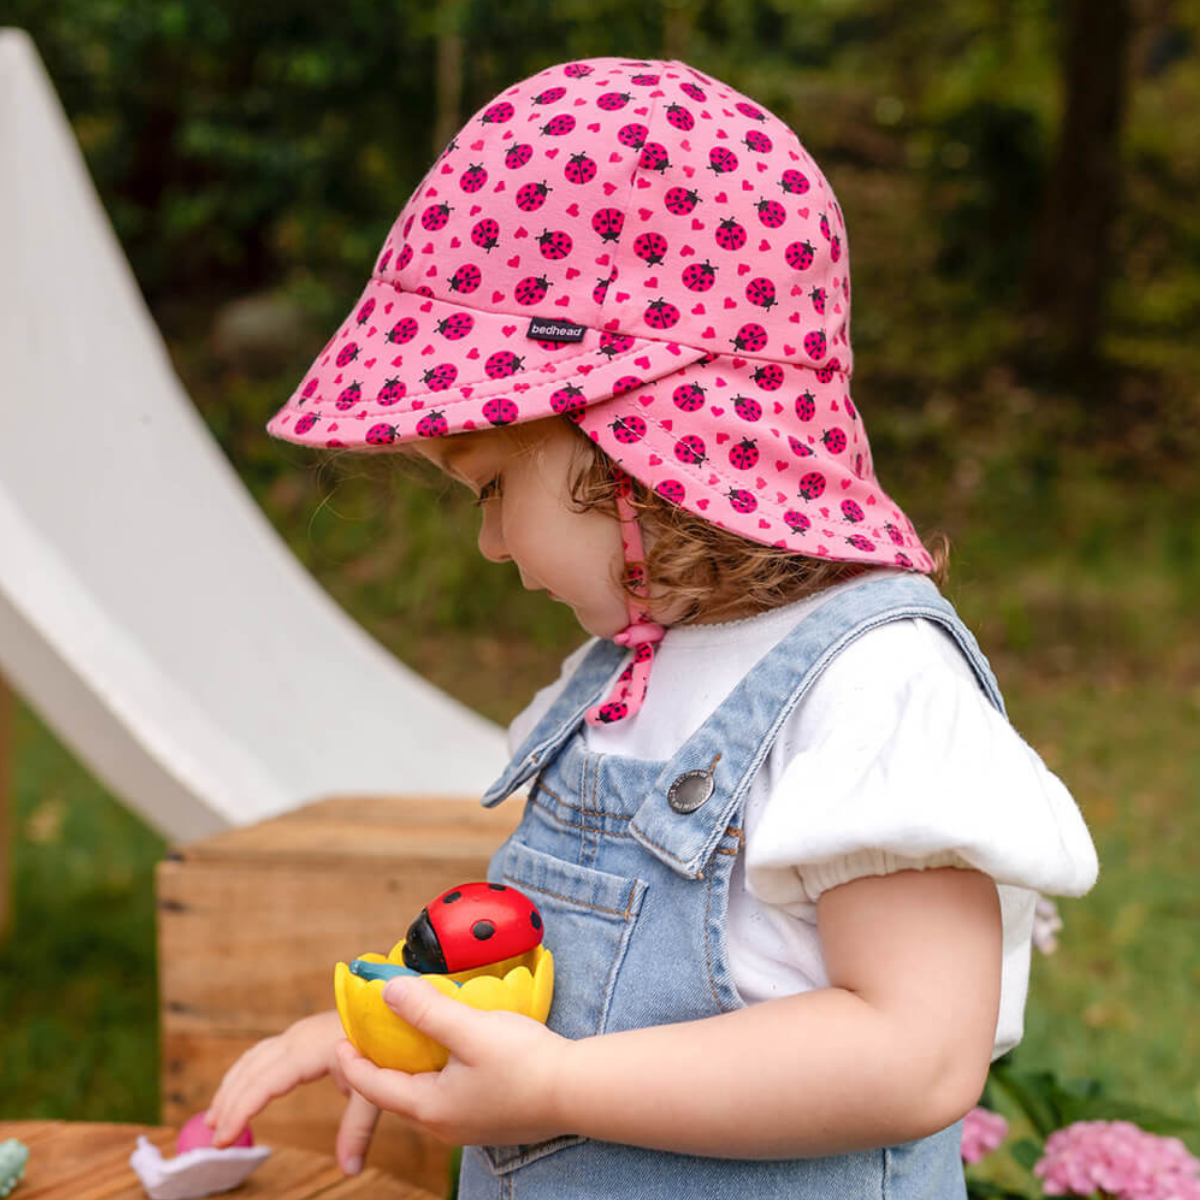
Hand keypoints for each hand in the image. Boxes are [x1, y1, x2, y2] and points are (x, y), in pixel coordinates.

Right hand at [204, 1010, 380, 1174]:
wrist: (391, 1010)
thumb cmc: (384, 1046)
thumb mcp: (374, 1088)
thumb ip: (358, 1129)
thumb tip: (350, 1170)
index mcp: (311, 1049)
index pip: (265, 1082)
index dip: (241, 1110)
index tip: (223, 1139)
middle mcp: (298, 1037)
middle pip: (252, 1071)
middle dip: (229, 1103)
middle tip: (214, 1139)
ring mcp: (298, 1033)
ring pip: (253, 1059)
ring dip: (231, 1087)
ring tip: (213, 1118)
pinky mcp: (300, 1034)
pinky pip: (262, 1053)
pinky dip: (244, 1074)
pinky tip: (238, 1090)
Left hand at [334, 976, 570, 1146]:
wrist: (577, 1092)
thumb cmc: (524, 1062)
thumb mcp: (469, 1028)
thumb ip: (427, 1010)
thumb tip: (388, 990)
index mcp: (431, 1106)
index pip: (375, 1087)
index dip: (354, 1062)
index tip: (341, 1040)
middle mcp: (445, 1124)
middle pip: (398, 1095)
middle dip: (379, 1068)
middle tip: (372, 1037)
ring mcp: (469, 1126)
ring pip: (425, 1098)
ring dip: (411, 1071)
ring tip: (409, 1043)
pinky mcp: (490, 1119)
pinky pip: (449, 1098)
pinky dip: (437, 1076)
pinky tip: (452, 1057)